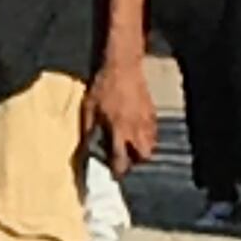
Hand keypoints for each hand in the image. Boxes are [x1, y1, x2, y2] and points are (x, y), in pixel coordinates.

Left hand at [88, 58, 158, 176]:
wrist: (123, 66)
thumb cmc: (102, 87)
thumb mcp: (88, 109)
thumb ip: (89, 131)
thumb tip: (86, 149)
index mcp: (119, 129)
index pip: (122, 158)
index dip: (118, 169)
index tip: (114, 174)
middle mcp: (137, 128)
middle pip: (144, 156)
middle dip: (135, 162)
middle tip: (123, 158)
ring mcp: (148, 120)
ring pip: (152, 146)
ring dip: (142, 150)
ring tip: (129, 147)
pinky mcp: (154, 113)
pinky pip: (154, 133)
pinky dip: (147, 138)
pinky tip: (136, 133)